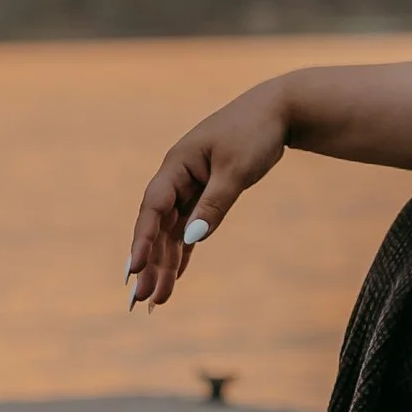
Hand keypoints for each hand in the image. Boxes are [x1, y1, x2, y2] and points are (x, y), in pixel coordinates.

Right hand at [125, 87, 288, 306]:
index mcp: (177, 165)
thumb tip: (193, 237)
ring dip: (164, 264)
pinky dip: (183, 252)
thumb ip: (214, 204)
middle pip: (157, 226)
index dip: (142, 240)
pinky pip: (189, 228)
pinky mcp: (205, 194)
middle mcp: (177, 178)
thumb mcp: (236, 170)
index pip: (153, 207)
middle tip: (141, 299)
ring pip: (172, 232)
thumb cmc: (254, 133)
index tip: (133, 269)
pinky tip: (176, 277)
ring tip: (158, 300)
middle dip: (149, 263)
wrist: (277, 112)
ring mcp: (189, 187)